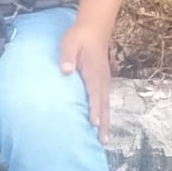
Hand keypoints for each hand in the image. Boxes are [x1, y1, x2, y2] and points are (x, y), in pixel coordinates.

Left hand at [60, 20, 113, 143]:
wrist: (94, 29)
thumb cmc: (79, 37)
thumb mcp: (69, 42)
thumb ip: (67, 55)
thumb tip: (66, 70)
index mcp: (92, 71)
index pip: (94, 93)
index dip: (94, 108)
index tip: (93, 123)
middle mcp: (101, 79)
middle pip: (103, 104)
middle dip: (103, 123)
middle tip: (102, 141)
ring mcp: (104, 81)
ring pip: (105, 104)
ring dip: (105, 121)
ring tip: (104, 139)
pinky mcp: (103, 81)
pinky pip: (104, 100)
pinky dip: (104, 113)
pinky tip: (101, 123)